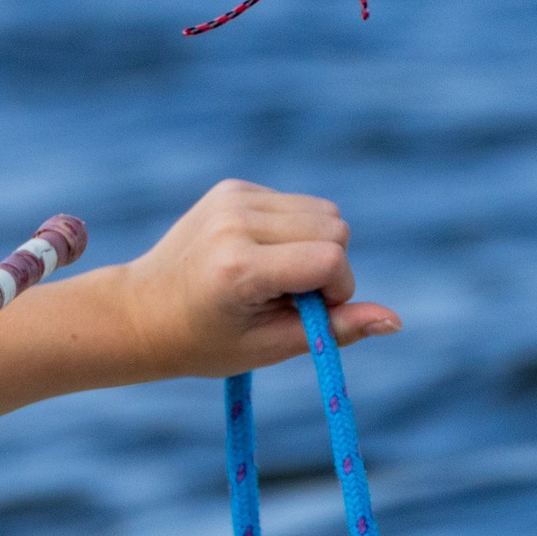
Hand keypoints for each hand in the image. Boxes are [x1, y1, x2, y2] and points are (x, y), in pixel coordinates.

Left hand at [117, 179, 399, 377]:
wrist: (140, 312)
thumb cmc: (204, 341)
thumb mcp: (271, 346)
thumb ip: (336, 330)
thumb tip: (396, 320)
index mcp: (239, 266)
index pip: (330, 258)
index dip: (335, 289)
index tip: (306, 311)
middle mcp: (234, 223)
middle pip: (334, 226)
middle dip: (327, 266)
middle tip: (283, 295)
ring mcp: (230, 199)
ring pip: (322, 211)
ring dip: (312, 246)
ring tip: (269, 276)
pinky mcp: (231, 188)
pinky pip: (296, 204)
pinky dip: (291, 231)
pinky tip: (256, 254)